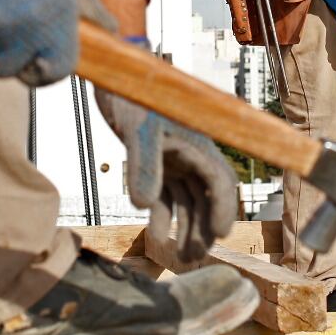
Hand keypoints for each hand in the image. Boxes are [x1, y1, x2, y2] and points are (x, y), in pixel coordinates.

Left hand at [95, 43, 236, 264]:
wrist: (113, 76)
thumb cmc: (132, 94)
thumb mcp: (138, 130)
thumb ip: (144, 167)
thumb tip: (144, 207)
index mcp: (198, 142)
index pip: (220, 180)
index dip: (223, 208)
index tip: (219, 235)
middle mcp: (191, 153)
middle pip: (207, 196)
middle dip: (203, 227)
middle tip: (195, 257)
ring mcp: (174, 158)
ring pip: (188, 199)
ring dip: (186, 227)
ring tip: (181, 256)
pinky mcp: (155, 161)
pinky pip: (165, 194)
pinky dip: (162, 215)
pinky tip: (156, 236)